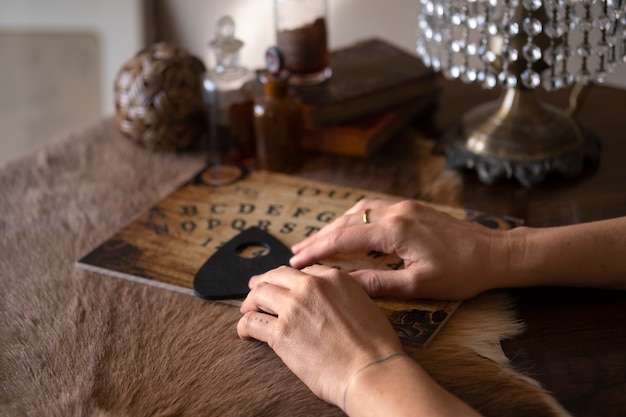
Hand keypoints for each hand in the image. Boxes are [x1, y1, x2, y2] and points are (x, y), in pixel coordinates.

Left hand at [237, 264, 402, 407]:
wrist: (371, 371)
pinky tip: (245, 333)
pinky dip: (244, 326)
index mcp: (334, 278)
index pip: (304, 271)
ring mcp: (293, 307)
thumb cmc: (376, 346)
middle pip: (276, 276)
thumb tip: (329, 304)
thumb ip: (343, 296)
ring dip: (250, 302)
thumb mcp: (364, 305)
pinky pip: (252, 322)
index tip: (285, 288)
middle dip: (263, 283)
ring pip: (259, 293)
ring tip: (248, 312)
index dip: (291, 281)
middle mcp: (311, 286)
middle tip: (255, 291)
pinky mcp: (281, 332)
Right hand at [290, 199, 509, 299]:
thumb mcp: (420, 284)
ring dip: (335, 227)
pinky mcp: (412, 208)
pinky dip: (353, 220)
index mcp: (395, 230)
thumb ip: (379, 282)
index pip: (344, 239)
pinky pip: (373, 210)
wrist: (495, 253)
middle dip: (319, 237)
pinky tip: (347, 230)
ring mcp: (404, 206)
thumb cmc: (462, 273)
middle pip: (346, 222)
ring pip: (358, 213)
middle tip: (296, 251)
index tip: (296, 260)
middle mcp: (396, 211)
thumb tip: (344, 285)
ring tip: (315, 241)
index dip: (317, 250)